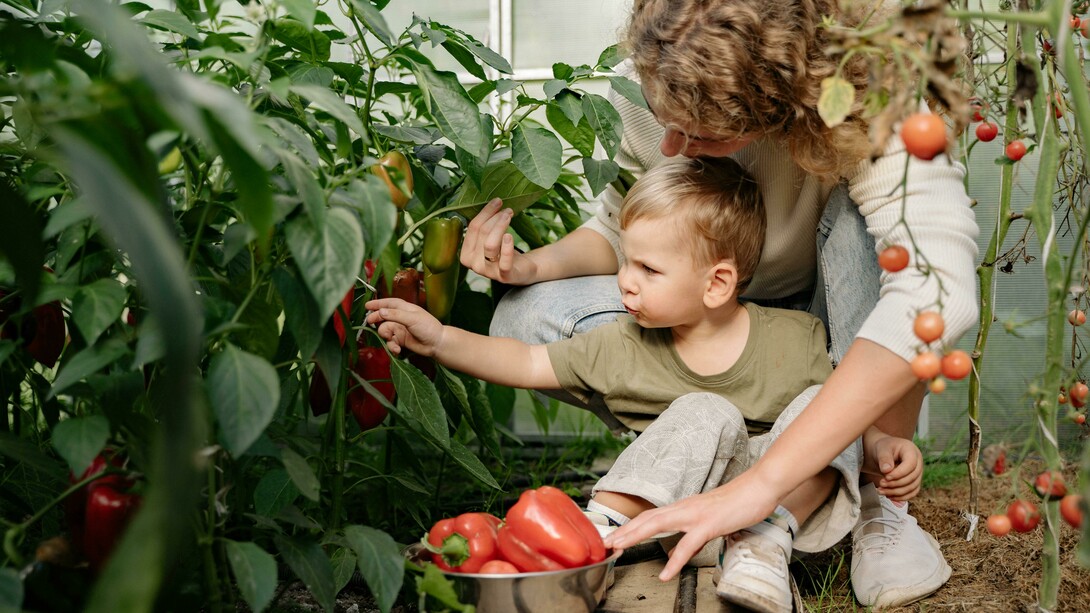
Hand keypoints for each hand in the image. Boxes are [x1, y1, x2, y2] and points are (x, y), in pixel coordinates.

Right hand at [364, 298, 443, 356]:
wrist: (437, 344)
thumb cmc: (428, 327)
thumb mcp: (412, 318)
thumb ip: (395, 315)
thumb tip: (380, 311)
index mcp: (405, 308)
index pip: (389, 303)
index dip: (378, 303)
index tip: (367, 305)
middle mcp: (401, 318)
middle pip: (383, 317)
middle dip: (376, 319)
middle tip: (370, 322)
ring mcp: (400, 329)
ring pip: (385, 331)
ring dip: (386, 337)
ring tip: (392, 341)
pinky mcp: (401, 340)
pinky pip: (390, 342)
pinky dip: (392, 346)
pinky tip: (397, 350)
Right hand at [460, 198, 538, 284]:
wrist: (522, 269)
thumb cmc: (503, 250)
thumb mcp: (491, 237)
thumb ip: (485, 224)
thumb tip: (491, 201)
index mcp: (466, 253)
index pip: (472, 228)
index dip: (485, 212)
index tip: (497, 201)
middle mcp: (474, 264)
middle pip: (482, 233)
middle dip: (495, 218)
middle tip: (507, 210)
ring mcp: (488, 272)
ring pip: (490, 245)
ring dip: (501, 226)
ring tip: (510, 216)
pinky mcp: (504, 276)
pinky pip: (504, 261)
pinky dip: (507, 247)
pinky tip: (510, 236)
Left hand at [602, 474, 775, 581]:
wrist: (760, 488)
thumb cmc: (738, 503)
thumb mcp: (710, 520)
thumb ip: (691, 534)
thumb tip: (679, 549)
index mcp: (684, 507)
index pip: (651, 516)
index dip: (631, 526)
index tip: (615, 537)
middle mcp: (685, 508)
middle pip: (647, 518)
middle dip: (624, 530)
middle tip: (607, 543)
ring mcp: (695, 515)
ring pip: (658, 524)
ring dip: (636, 536)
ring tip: (620, 548)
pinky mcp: (709, 524)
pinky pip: (688, 544)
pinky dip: (674, 561)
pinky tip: (666, 573)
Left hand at [871, 435, 922, 500]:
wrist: (884, 453)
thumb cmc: (884, 448)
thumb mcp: (882, 449)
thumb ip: (884, 458)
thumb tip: (886, 470)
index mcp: (911, 451)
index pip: (911, 464)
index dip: (899, 473)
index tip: (886, 477)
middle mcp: (918, 462)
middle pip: (912, 477)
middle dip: (895, 484)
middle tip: (881, 484)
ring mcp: (918, 473)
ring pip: (912, 487)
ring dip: (896, 492)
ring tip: (881, 491)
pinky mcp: (914, 482)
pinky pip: (912, 493)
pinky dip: (901, 497)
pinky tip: (888, 496)